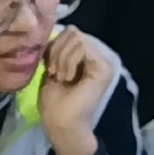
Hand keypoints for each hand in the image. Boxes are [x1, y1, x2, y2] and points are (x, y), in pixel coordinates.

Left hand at [34, 19, 119, 154]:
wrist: (61, 123)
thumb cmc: (55, 102)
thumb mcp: (51, 67)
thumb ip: (56, 49)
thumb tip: (56, 32)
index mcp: (86, 56)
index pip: (70, 32)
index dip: (54, 46)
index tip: (49, 67)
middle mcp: (98, 55)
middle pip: (72, 31)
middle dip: (57, 51)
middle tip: (56, 73)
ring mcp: (103, 61)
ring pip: (76, 37)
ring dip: (62, 58)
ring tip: (62, 77)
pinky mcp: (104, 67)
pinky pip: (82, 47)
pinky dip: (69, 61)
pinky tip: (69, 78)